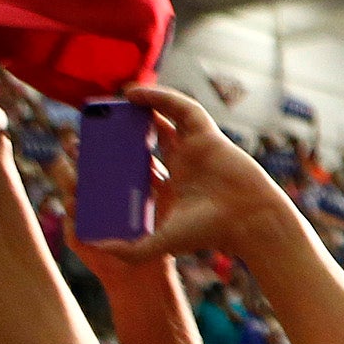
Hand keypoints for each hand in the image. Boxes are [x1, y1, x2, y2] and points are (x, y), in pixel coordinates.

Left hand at [76, 86, 287, 266]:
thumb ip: (131, 250)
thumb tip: (95, 246)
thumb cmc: (211, 232)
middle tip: (106, 119)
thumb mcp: (162, 242)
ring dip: (145, 104)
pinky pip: (181, 108)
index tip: (98, 147)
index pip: (145, 161)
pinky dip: (160, 97)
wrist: (248, 221)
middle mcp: (185, 162)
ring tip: (119, 97)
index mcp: (175, 184)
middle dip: (131, 124)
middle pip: (154, 135)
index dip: (123, 151)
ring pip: (168, 117)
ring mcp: (196, 146)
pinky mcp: (207, 134)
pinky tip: (135, 93)